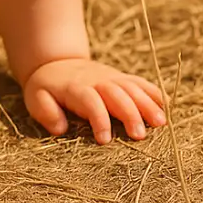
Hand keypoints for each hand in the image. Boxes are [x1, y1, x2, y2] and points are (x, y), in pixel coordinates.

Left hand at [23, 58, 165, 142]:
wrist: (56, 62)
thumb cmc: (47, 87)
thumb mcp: (36, 98)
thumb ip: (45, 112)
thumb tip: (60, 128)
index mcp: (76, 89)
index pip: (90, 102)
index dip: (99, 120)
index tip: (104, 140)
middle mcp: (97, 82)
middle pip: (117, 95)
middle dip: (129, 114)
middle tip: (140, 136)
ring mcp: (111, 78)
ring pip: (132, 88)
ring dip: (147, 104)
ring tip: (160, 123)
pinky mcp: (121, 78)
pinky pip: (140, 83)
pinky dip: (153, 92)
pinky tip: (166, 106)